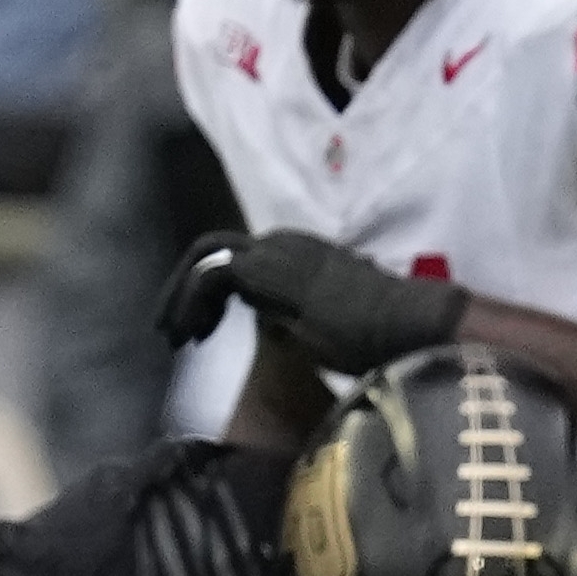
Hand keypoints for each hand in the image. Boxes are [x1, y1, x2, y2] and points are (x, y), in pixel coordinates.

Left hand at [159, 228, 472, 374]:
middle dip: (184, 289)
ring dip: (181, 297)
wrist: (404, 323)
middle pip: (214, 251)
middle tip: (172, 329)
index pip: (241, 261)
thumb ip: (295, 318)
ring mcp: (273, 249)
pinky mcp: (264, 265)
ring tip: (172, 334)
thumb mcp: (326, 327)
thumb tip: (269, 325)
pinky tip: (189, 334)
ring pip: (207, 258)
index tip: (203, 332)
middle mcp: (282, 241)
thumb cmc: (380, 334)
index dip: (212, 295)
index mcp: (300, 253)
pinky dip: (190, 303)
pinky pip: (209, 274)